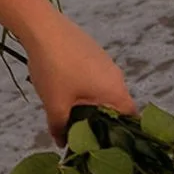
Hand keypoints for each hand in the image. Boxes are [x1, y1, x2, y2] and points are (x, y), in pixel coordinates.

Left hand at [21, 15, 135, 143]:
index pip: (130, 118)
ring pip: (104, 91)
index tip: (105, 144)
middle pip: (117, 105)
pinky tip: (65, 90)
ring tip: (71, 114)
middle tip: (84, 133)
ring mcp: (107, 62)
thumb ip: (61, 128)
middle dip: (102, 121)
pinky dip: (86, 88)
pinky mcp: (94, 52)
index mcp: (115, 91)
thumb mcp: (55, 105)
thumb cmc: (54, 70)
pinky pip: (96, 78)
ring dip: (91, 103)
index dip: (120, 134)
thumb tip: (63, 143)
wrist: (43, 28)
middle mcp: (117, 76)